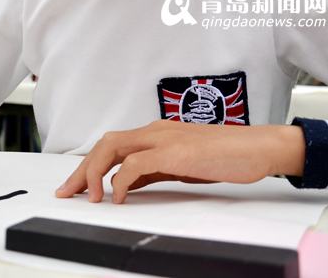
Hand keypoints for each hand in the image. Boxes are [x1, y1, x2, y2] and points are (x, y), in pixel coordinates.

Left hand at [56, 120, 305, 203]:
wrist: (260, 147)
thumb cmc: (227, 155)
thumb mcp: (182, 165)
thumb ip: (153, 170)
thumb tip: (126, 184)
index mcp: (157, 134)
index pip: (113, 146)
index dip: (90, 166)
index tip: (76, 187)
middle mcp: (156, 131)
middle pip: (106, 144)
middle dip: (82, 169)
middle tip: (68, 193)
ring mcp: (165, 138)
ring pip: (114, 147)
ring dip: (94, 172)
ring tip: (88, 196)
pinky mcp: (176, 151)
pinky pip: (137, 163)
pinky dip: (121, 179)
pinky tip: (117, 196)